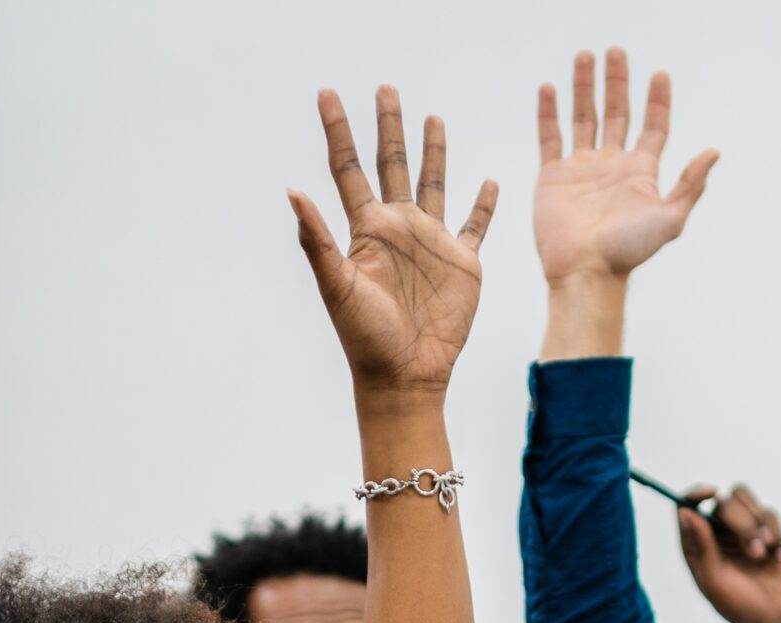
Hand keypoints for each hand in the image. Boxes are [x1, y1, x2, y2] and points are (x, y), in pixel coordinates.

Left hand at [291, 87, 498, 398]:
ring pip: (433, 183)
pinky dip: (484, 204)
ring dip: (433, 152)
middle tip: (386, 88)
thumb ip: (317, 240)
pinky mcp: (462, 262)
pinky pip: (475, 225)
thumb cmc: (364, 338)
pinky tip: (489, 183)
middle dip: (388, 126)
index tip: (327, 93)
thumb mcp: (337, 287)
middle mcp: (397, 229)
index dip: (337, 130)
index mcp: (366, 230)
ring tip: (431, 118)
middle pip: (392, 164)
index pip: (347, 169)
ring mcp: (431, 243)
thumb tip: (292, 192)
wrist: (404, 375)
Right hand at [534, 49, 717, 285]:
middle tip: (615, 52)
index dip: (657, 100)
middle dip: (617, 81)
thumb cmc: (628, 252)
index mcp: (640, 171)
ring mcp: (581, 169)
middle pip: (617, 112)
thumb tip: (714, 151)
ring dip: (584, 87)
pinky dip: (548, 113)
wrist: (584, 271)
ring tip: (584, 56)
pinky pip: (550, 137)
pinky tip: (549, 89)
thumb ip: (690, 185)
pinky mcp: (552, 177)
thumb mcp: (670, 219)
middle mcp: (611, 165)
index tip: (659, 74)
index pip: (653, 126)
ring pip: (584, 118)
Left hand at [672, 483, 780, 622]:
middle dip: (741, 524)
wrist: (772, 619)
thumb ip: (701, 546)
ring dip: (759, 527)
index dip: (695, 493)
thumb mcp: (714, 580)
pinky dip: (776, 533)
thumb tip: (685, 513)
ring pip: (747, 501)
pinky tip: (776, 558)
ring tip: (763, 555)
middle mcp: (715, 533)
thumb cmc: (736, 605)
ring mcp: (741, 530)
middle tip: (753, 553)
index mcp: (695, 544)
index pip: (686, 505)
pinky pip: (770, 513)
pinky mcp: (766, 531)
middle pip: (723, 501)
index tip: (711, 493)